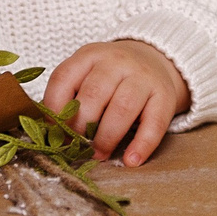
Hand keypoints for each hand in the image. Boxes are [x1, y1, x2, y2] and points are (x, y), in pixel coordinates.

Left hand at [41, 39, 188, 166]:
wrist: (154, 60)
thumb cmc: (111, 77)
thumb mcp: (87, 75)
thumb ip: (69, 97)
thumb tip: (52, 134)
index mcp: (89, 55)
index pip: (63, 78)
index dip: (54, 110)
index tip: (54, 133)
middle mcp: (116, 61)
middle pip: (94, 94)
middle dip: (81, 127)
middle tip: (77, 148)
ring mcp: (143, 77)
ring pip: (123, 107)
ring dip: (107, 137)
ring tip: (98, 155)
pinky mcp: (165, 96)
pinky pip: (154, 123)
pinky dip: (142, 145)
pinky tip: (131, 160)